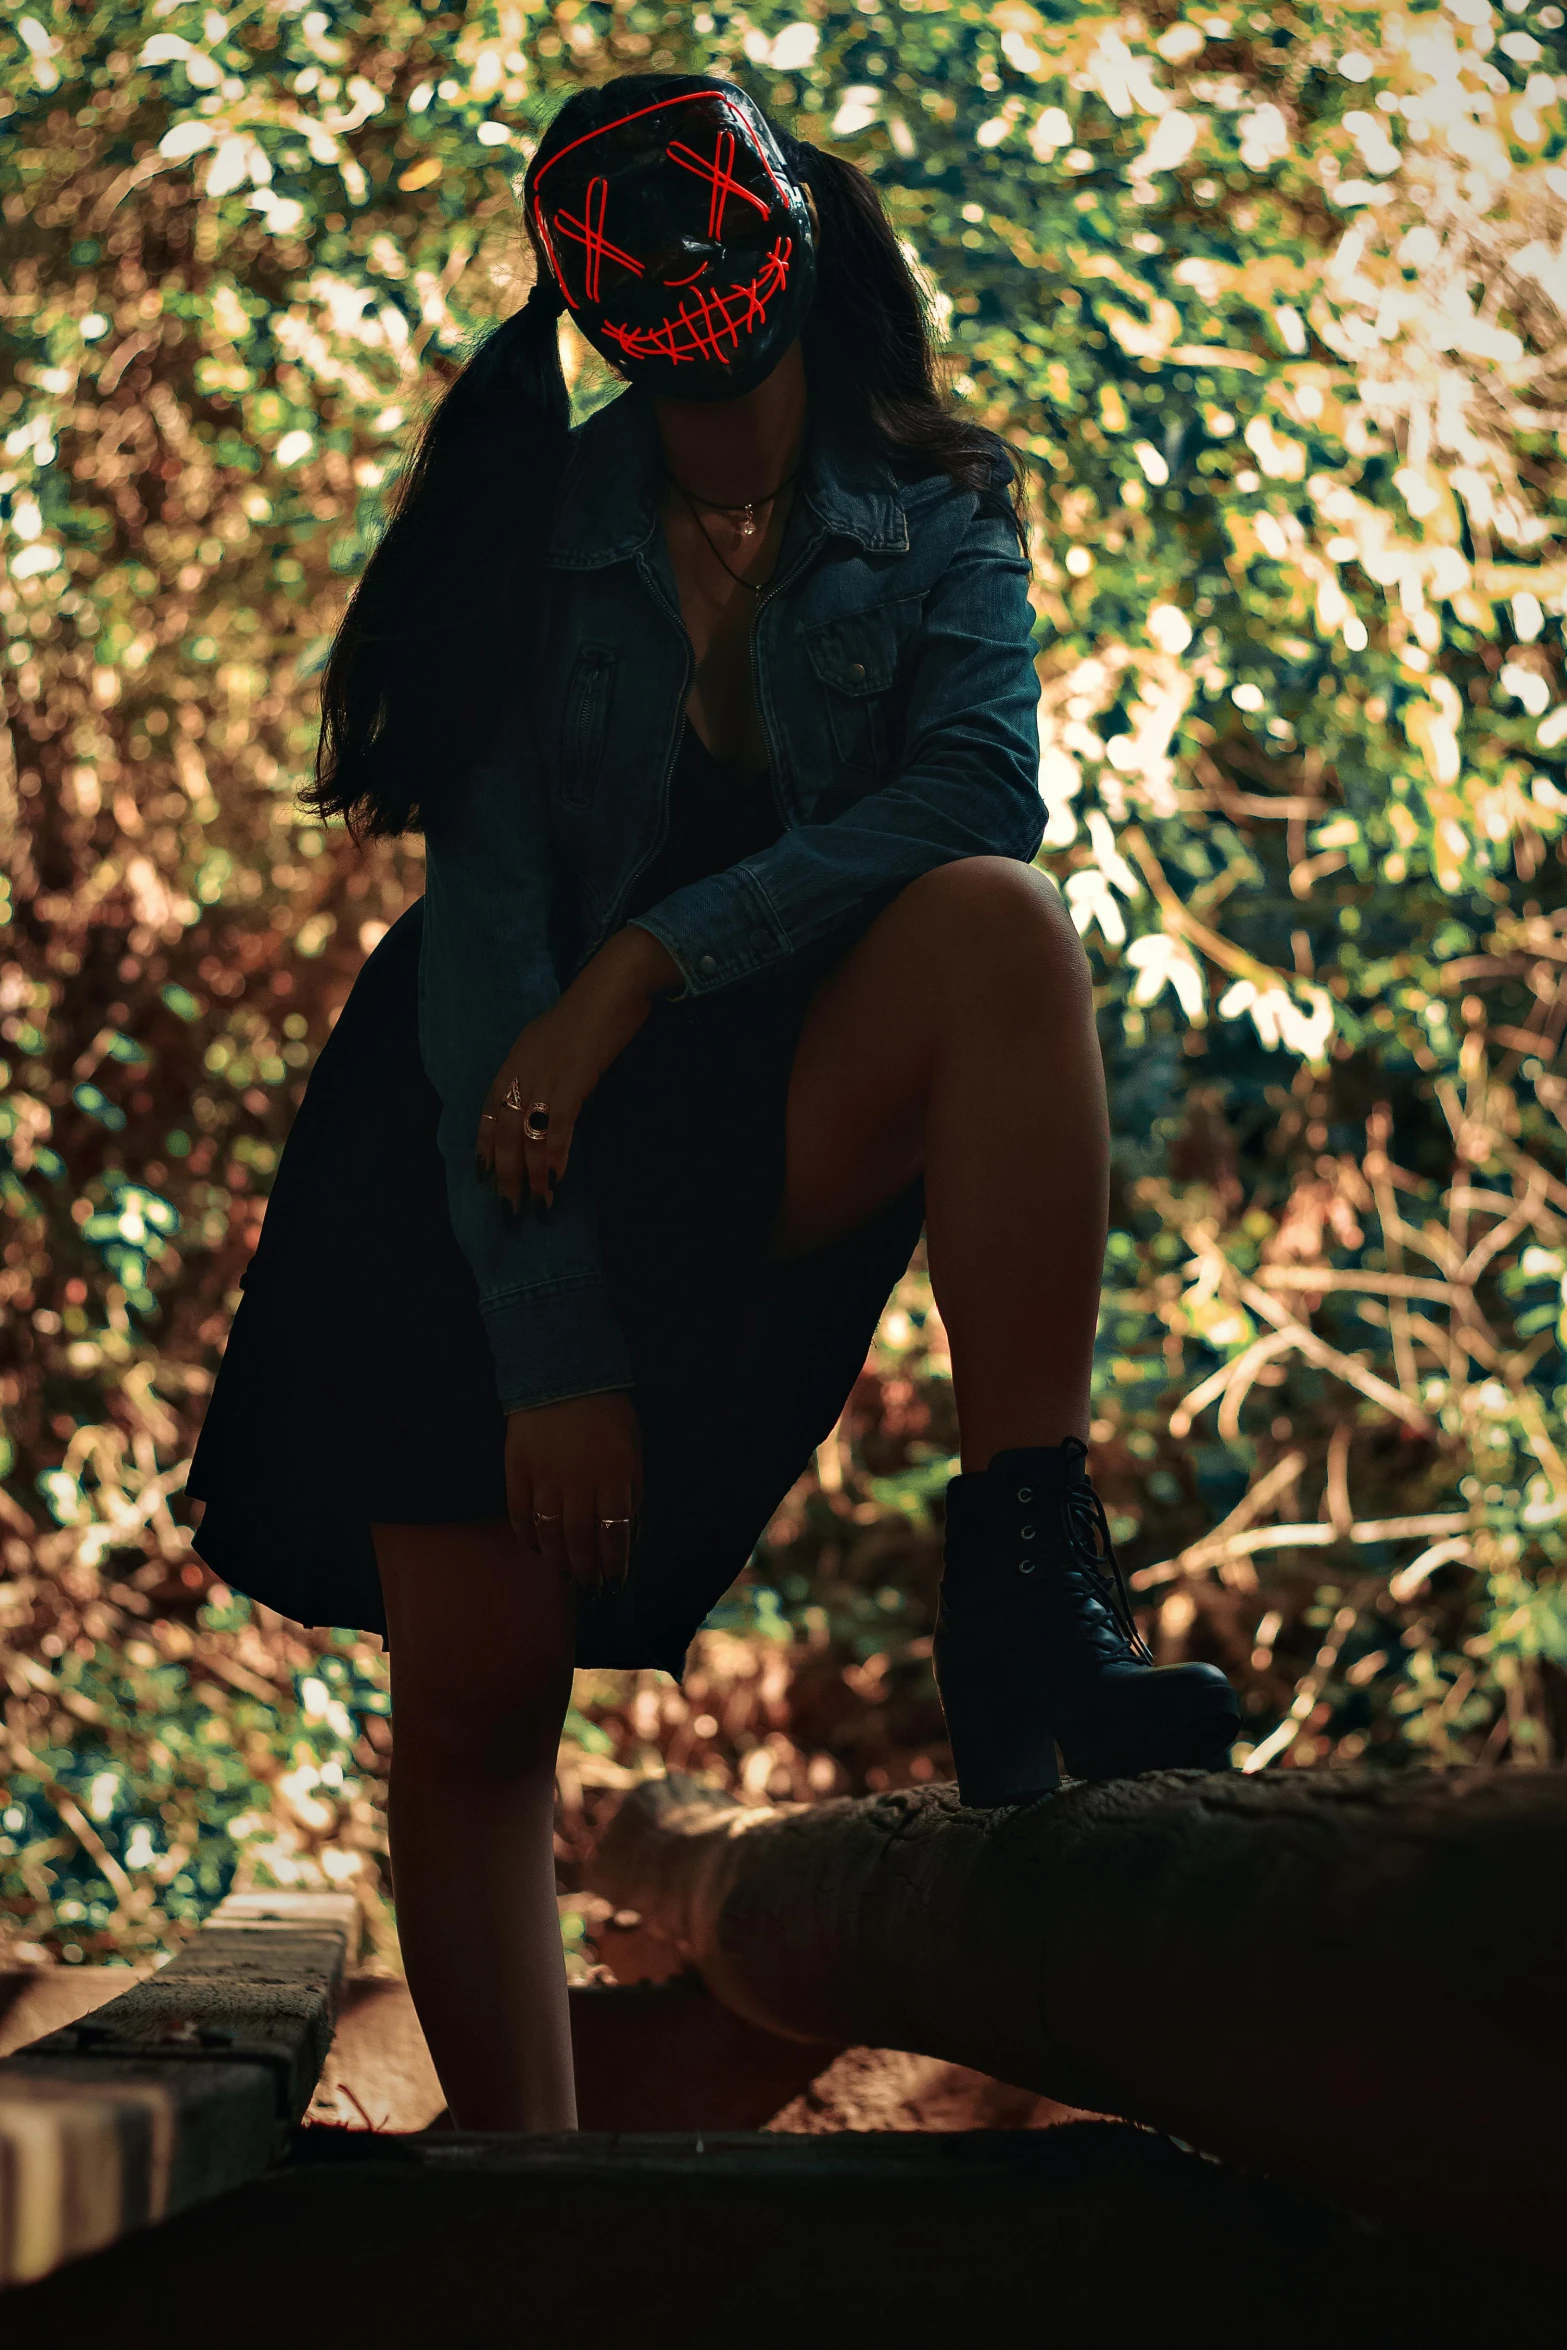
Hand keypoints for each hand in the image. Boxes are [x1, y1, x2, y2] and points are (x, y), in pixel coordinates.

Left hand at [478, 926, 681, 1212]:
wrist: (614, 985)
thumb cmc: (592, 1009)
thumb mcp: (556, 1040)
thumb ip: (546, 1067)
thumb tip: (547, 1099)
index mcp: (514, 1060)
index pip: (489, 1112)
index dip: (485, 1147)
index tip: (484, 1177)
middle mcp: (521, 1071)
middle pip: (504, 1133)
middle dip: (506, 1175)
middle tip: (508, 1209)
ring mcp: (545, 1077)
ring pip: (528, 1137)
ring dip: (531, 1177)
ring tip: (536, 1208)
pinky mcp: (572, 1082)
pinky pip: (558, 1129)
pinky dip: (556, 1158)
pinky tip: (556, 1182)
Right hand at [507, 1391, 642, 1589]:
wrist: (560, 1373)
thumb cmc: (605, 1409)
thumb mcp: (632, 1444)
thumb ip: (632, 1485)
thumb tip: (626, 1525)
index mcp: (614, 1475)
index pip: (616, 1533)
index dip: (614, 1562)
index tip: (615, 1579)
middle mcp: (579, 1482)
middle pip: (581, 1541)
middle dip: (586, 1569)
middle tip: (588, 1584)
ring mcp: (544, 1478)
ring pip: (549, 1534)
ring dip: (558, 1559)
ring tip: (565, 1571)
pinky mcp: (517, 1471)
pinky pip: (520, 1515)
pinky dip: (527, 1536)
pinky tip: (536, 1546)